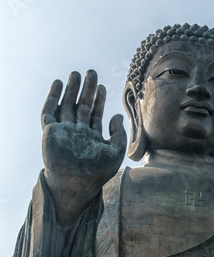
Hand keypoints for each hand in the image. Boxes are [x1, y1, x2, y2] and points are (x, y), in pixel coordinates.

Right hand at [41, 70, 126, 225]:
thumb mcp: (115, 153)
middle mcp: (77, 133)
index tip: (102, 86)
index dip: (98, 100)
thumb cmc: (96, 173)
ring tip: (75, 74)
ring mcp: (63, 132)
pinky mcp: (50, 132)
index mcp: (91, 137)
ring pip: (66, 106)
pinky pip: (49, 112)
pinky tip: (58, 84)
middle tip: (91, 72)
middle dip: (86, 90)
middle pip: (81, 106)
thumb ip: (119, 134)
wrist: (76, 184)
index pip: (94, 114)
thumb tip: (117, 115)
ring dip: (71, 90)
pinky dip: (53, 97)